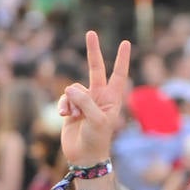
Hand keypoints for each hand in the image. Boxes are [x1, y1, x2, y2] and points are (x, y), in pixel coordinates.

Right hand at [58, 31, 130, 167]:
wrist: (83, 157)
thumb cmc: (96, 140)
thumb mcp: (96, 120)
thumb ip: (85, 101)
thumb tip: (69, 88)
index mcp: (112, 98)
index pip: (118, 75)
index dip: (121, 59)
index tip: (126, 43)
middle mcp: (99, 97)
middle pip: (95, 69)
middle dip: (93, 51)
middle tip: (91, 33)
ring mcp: (84, 102)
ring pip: (73, 88)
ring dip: (71, 101)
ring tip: (74, 116)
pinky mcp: (71, 108)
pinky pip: (64, 98)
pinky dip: (63, 106)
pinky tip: (65, 116)